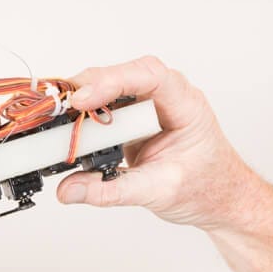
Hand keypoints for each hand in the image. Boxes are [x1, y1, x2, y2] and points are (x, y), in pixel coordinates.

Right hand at [55, 55, 260, 231]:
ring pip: (110, 86)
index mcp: (185, 106)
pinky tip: (65, 125)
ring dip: (81, 98)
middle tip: (58, 108)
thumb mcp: (157, 192)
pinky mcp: (131, 121)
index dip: (114, 82)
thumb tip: (69, 189)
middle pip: (123, 74)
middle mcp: (165, 99)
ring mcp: (147, 108)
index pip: (150, 76)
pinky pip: (104, 107)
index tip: (82, 101)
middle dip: (89, 86)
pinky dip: (82, 114)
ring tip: (55, 116)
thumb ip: (111, 190)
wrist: (217, 197)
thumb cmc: (204, 187)